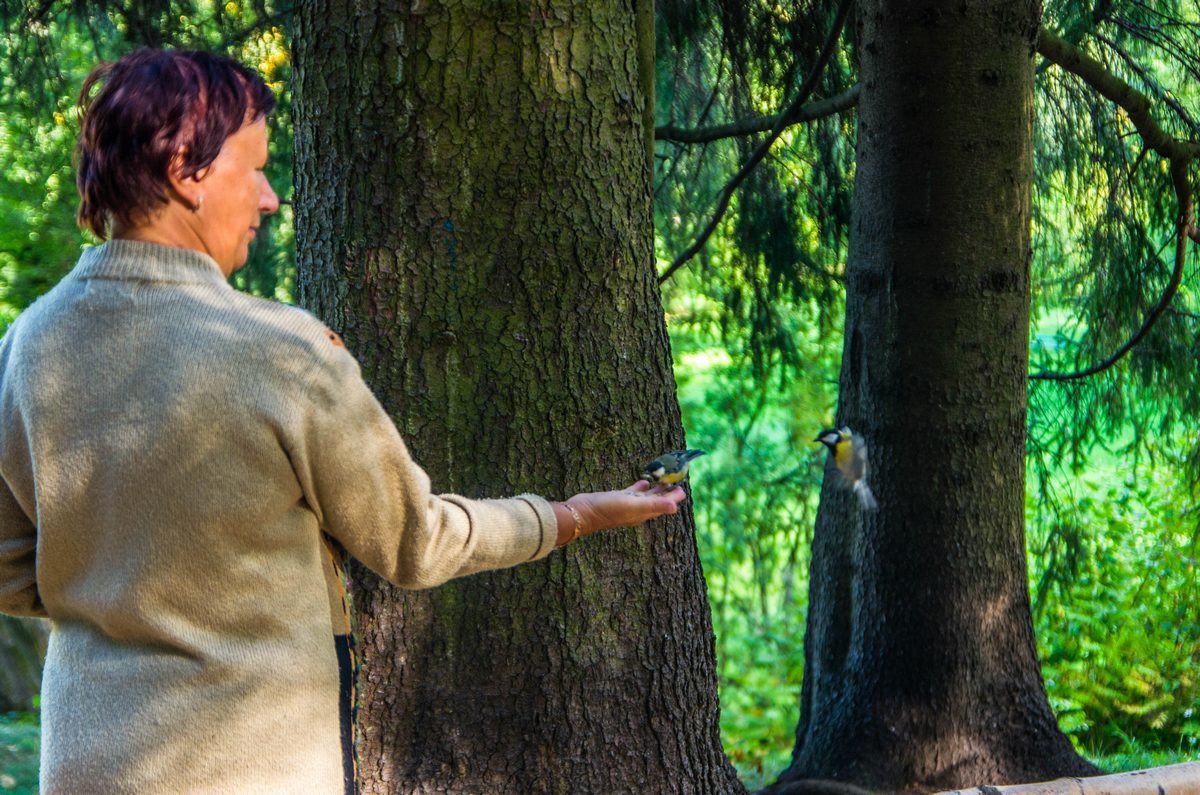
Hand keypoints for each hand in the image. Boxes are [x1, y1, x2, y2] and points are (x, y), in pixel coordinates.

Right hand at [555, 480, 686, 545]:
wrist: (583, 512)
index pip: (664, 505)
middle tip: (676, 480)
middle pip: (657, 501)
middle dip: (667, 492)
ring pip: (646, 497)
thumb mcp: (633, 506)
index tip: (682, 487)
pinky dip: (640, 487)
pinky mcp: (617, 499)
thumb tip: (675, 507)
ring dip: (655, 490)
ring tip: (663, 480)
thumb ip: (654, 505)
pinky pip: (633, 493)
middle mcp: (637, 511)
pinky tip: (643, 480)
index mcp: (644, 513)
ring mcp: (627, 505)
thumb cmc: (608, 510)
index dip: (674, 497)